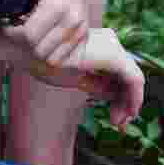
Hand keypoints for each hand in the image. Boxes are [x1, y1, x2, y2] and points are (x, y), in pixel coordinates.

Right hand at [2, 27, 144, 128]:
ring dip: (129, 102)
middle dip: (126, 101)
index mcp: (99, 44)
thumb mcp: (75, 77)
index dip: (119, 96)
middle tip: (118, 124)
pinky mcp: (114, 55)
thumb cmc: (44, 61)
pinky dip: (134, 97)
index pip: (118, 73)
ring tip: (118, 122)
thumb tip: (116, 96)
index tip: (113, 117)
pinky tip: (128, 112)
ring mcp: (113, 45)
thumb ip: (97, 84)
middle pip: (127, 76)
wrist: (29, 49)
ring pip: (133, 78)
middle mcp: (110, 41)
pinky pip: (134, 79)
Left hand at [11, 0, 90, 65]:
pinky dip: (54, 54)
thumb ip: (12, 1)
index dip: (12, 33)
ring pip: (54, 59)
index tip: (6, 25)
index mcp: (57, 7)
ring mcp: (81, 29)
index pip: (29, 36)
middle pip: (40, 51)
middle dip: (24, 43)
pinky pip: (68, 58)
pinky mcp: (85, 33)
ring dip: (39, 51)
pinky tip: (45, 41)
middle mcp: (72, 21)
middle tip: (16, 30)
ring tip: (31, 36)